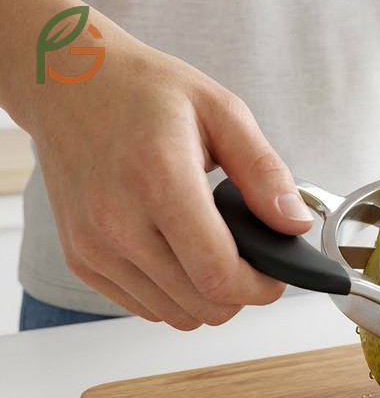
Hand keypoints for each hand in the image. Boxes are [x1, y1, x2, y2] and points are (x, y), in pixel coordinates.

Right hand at [30, 37, 313, 329]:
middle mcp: (118, 222)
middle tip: (254, 263)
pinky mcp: (81, 260)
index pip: (219, 275)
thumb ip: (265, 172)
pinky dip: (174, 295)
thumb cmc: (143, 90)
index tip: (277, 276)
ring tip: (217, 254)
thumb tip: (295, 224)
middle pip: (202, 306)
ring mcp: (94, 247)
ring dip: (207, 298)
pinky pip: (144, 307)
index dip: (262, 287)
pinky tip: (182, 255)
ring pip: (175, 315)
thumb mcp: (222, 111)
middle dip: (241, 294)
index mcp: (159, 181)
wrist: (66, 82)